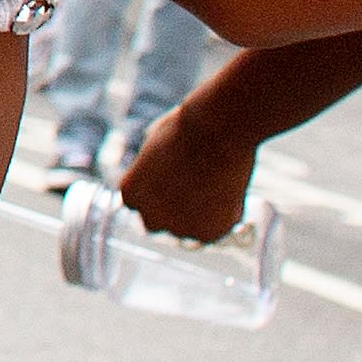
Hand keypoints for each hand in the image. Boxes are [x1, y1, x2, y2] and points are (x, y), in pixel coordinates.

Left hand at [117, 96, 257, 245]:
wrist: (218, 131)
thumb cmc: (190, 127)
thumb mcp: (158, 141)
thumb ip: (154, 165)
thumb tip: (163, 169)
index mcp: (131, 191)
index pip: (137, 202)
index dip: (155, 192)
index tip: (172, 180)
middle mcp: (149, 216)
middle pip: (156, 222)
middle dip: (170, 210)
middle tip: (193, 188)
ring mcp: (178, 229)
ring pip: (188, 227)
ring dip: (199, 213)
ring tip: (217, 180)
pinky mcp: (207, 234)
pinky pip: (216, 228)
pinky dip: (225, 214)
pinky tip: (230, 188)